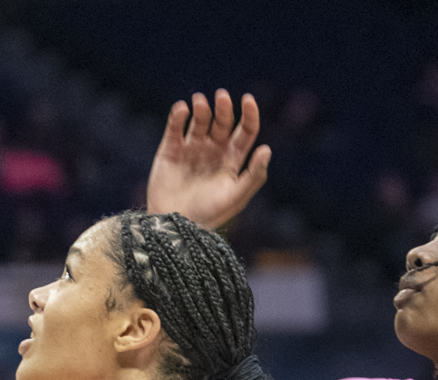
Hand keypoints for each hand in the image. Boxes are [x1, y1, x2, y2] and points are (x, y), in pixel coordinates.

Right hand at [145, 89, 270, 231]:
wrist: (174, 224)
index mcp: (232, 160)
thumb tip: (267, 149)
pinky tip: (182, 110)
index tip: (247, 100)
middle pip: (223, 121)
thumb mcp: (235, 197)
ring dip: (201, 107)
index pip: (245, 131)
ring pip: (200, 119)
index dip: (249, 114)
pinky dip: (178, 114)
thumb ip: (254, 175)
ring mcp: (191, 149)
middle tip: (221, 97)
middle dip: (223, 107)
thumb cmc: (208, 214)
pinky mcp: (170, 149)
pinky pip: (175, 126)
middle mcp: (214, 151)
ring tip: (199, 103)